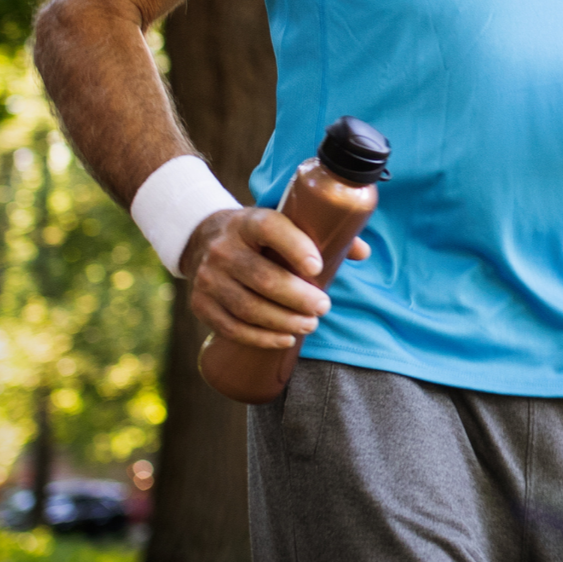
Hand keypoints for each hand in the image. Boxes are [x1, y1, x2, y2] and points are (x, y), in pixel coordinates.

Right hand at [179, 208, 365, 349]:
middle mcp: (223, 249)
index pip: (270, 229)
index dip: (295, 247)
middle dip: (298, 298)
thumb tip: (362, 253)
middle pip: (263, 278)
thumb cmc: (260, 235)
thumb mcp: (283, 222)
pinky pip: (231, 327)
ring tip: (310, 324)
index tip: (318, 267)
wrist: (204, 240)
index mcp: (248, 222)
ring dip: (283, 321)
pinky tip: (285, 339)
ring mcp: (208, 278)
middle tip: (323, 307)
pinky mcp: (200, 304)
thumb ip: (323, 232)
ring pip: (248, 308)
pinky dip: (260, 337)